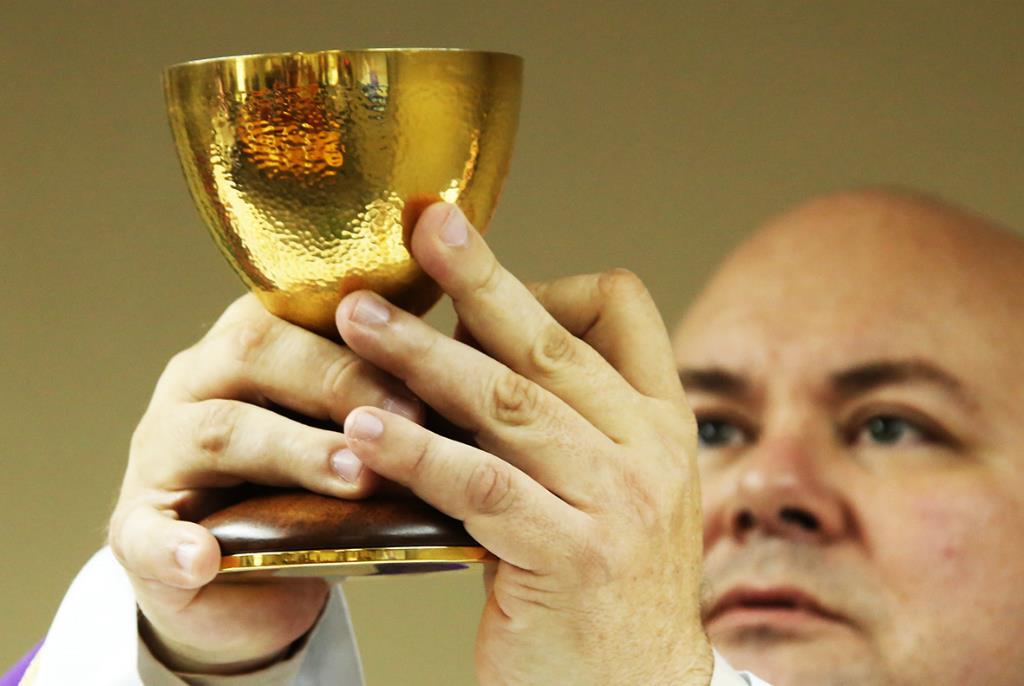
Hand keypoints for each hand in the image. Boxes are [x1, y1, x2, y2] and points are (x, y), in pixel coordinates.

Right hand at [108, 295, 422, 672]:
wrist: (249, 575)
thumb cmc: (312, 487)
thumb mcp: (352, 426)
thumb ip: (397, 393)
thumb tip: (492, 366)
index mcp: (259, 342)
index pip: (307, 303)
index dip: (373, 320)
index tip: (441, 343)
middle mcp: (202, 381)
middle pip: (257, 350)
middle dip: (341, 379)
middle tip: (413, 418)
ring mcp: (163, 454)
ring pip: (215, 431)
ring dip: (292, 450)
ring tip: (357, 478)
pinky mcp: (139, 532)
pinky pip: (142, 534)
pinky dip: (173, 546)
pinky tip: (205, 557)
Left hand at [336, 204, 711, 684]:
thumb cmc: (604, 587)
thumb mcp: (609, 488)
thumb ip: (559, 421)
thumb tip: (464, 355)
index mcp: (661, 421)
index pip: (624, 310)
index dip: (547, 279)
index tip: (474, 276)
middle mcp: (651, 450)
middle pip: (549, 344)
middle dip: (477, 279)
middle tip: (419, 230)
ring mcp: (619, 503)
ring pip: (510, 406)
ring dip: (424, 356)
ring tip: (358, 321)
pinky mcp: (573, 558)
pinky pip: (483, 487)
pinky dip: (419, 452)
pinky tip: (365, 428)